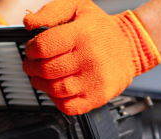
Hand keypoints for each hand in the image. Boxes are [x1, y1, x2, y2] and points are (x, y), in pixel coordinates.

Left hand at [23, 0, 160, 114]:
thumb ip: (50, 12)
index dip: (30, 50)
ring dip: (41, 85)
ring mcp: (95, 81)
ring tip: (42, 77)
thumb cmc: (101, 28)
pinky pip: (68, 107)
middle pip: (46, 70)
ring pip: (55, 90)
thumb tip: (29, 22)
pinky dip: (57, 100)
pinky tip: (58, 89)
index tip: (32, 50)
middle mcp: (89, 58)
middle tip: (33, 65)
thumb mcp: (78, 7)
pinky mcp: (98, 97)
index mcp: (82, 34)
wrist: (131, 46)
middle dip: (32, 68)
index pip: (43, 47)